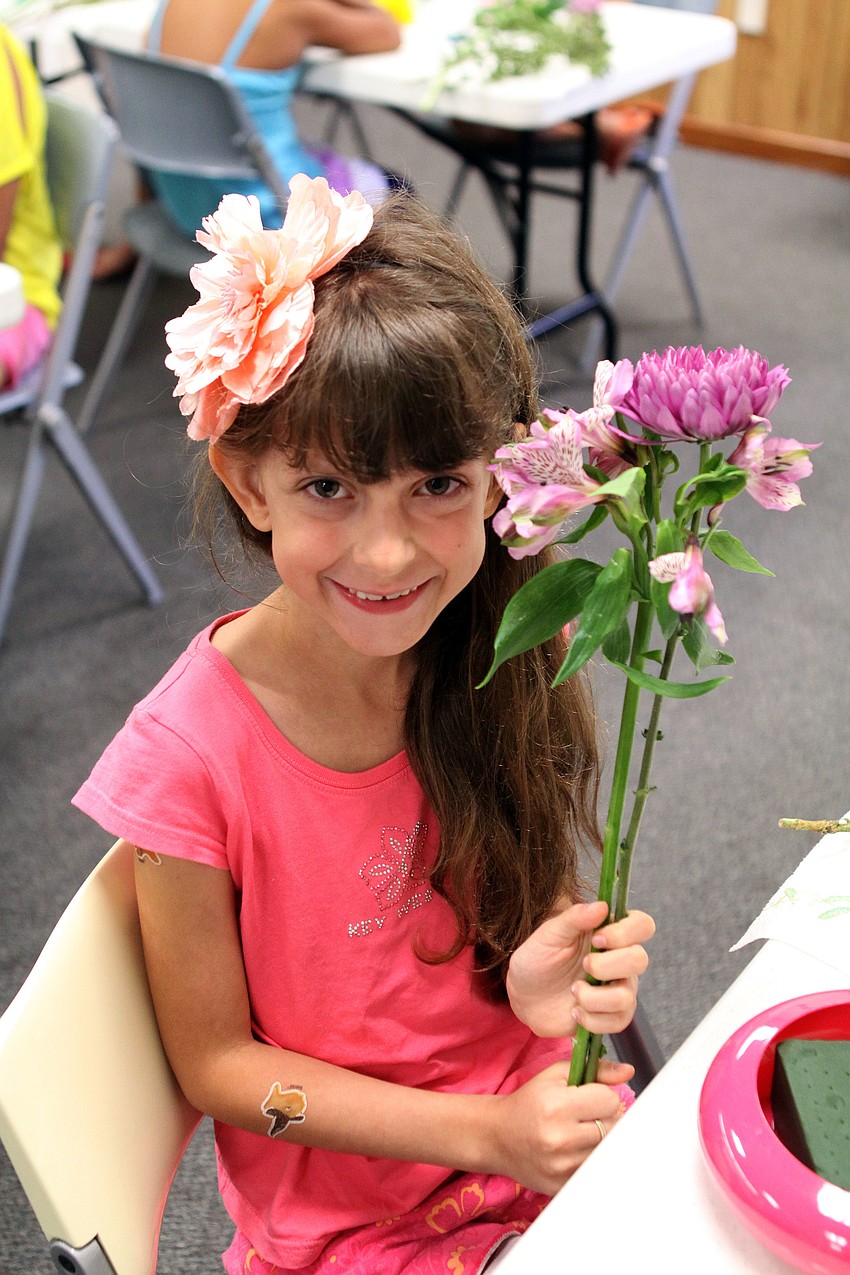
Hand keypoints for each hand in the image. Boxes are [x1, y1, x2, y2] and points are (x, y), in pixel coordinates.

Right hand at [492, 1059, 632, 1194]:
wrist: (497, 1137)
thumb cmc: (528, 1102)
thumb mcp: (555, 1075)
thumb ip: (594, 1070)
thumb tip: (628, 1072)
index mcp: (557, 1105)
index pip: (610, 1101)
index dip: (603, 1096)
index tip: (590, 1098)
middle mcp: (560, 1138)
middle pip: (613, 1127)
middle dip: (604, 1118)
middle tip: (586, 1116)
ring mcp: (562, 1167)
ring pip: (606, 1150)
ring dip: (600, 1140)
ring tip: (581, 1133)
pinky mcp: (562, 1187)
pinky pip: (594, 1171)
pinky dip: (591, 1160)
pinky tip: (576, 1151)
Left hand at [506, 900, 654, 1037]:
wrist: (524, 996)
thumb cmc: (538, 958)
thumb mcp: (549, 934)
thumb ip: (574, 918)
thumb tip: (601, 906)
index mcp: (609, 933)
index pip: (642, 925)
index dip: (626, 932)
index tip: (597, 939)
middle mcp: (620, 960)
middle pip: (640, 959)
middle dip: (608, 966)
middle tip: (584, 965)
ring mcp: (619, 988)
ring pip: (626, 996)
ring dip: (594, 997)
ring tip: (574, 991)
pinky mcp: (612, 1016)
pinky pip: (618, 1021)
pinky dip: (592, 1019)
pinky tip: (575, 1011)